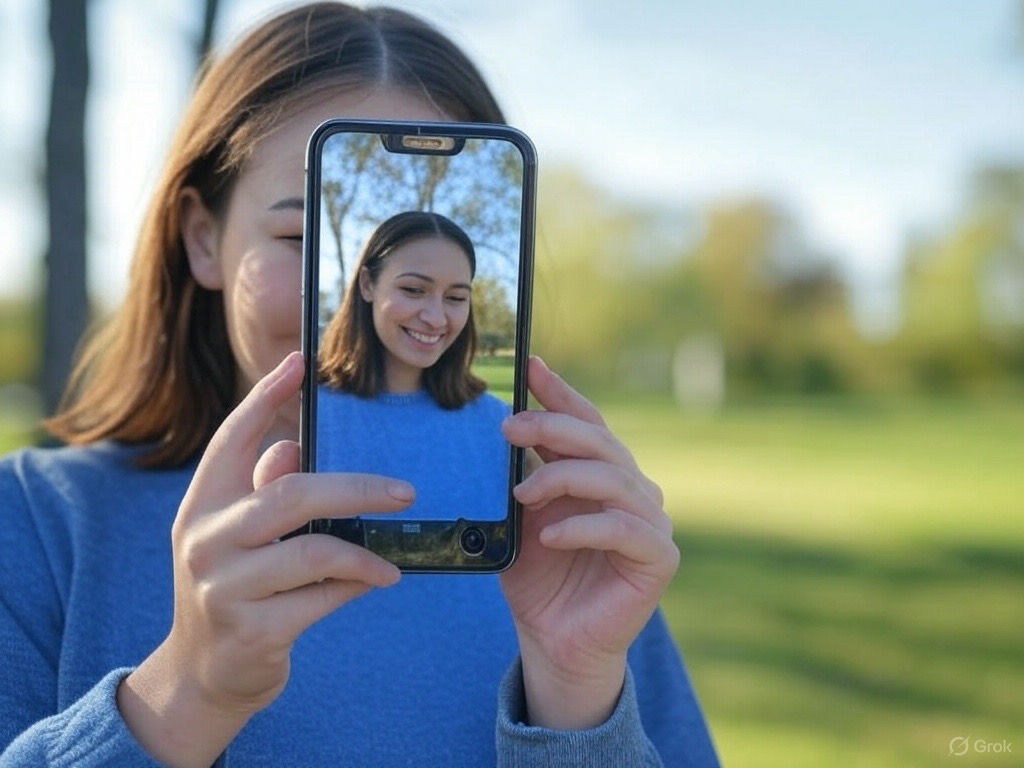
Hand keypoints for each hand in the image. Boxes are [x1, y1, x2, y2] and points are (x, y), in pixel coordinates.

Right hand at [118, 352, 411, 767]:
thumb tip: (296, 446)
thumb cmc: (235, 587)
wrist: (205, 674)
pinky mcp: (253, 630)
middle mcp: (206, 540)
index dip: (265, 398)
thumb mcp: (238, 537)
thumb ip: (266, 491)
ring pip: (315, 551)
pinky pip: (323, 597)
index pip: (232, 440)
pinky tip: (374, 583)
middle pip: (291, 495)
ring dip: (365, 553)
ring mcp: (224, 588)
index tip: (298, 362)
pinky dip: (356, 587)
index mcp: (202, 506)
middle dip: (357, 488)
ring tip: (391, 559)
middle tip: (406, 491)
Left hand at [500, 356, 678, 729]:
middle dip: (552, 428)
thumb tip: (510, 428)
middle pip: (600, 442)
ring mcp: (651, 522)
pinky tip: (549, 535)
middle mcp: (633, 490)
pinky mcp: (658, 558)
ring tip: (521, 494)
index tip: (530, 365)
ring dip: (561, 478)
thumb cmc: (539, 578)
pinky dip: (581, 527)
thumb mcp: (521, 519)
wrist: (554, 640)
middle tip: (509, 428)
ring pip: (613, 478)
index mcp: (603, 474)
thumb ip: (524, 477)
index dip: (561, 392)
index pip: (587, 422)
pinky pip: (622, 528)